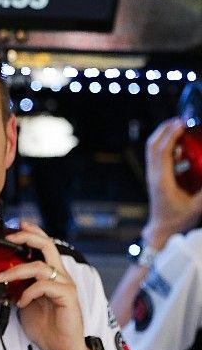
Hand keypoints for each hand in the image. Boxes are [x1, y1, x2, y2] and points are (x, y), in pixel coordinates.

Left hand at [0, 222, 89, 349]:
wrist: (61, 349)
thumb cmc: (45, 326)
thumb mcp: (25, 302)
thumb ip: (18, 287)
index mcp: (51, 274)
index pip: (44, 246)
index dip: (31, 233)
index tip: (14, 227)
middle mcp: (60, 276)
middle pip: (47, 246)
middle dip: (28, 237)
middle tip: (10, 237)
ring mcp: (65, 285)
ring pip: (41, 266)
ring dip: (17, 270)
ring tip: (1, 278)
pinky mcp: (68, 297)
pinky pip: (45, 286)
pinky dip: (29, 291)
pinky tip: (21, 302)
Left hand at [143, 117, 201, 248]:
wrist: (161, 230)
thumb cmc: (178, 220)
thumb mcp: (197, 207)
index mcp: (162, 181)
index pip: (162, 152)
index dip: (171, 135)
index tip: (183, 123)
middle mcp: (154, 175)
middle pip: (152, 145)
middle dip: (164, 129)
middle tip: (181, 119)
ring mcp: (152, 176)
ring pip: (151, 149)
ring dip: (163, 135)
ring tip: (180, 126)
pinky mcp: (154, 177)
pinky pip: (156, 155)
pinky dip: (164, 144)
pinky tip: (178, 143)